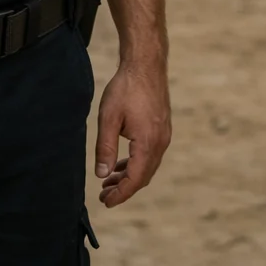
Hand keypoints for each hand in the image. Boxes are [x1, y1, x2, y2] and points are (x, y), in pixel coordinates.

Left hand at [94, 61, 170, 207]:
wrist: (146, 64)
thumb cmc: (126, 88)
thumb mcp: (108, 118)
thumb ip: (105, 148)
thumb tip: (102, 174)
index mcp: (148, 142)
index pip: (135, 179)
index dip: (121, 194)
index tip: (106, 202)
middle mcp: (161, 142)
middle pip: (144, 176)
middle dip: (124, 188)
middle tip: (104, 196)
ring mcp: (164, 135)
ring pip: (148, 166)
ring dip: (130, 176)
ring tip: (109, 181)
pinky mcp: (162, 128)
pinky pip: (151, 154)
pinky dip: (137, 163)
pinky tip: (122, 163)